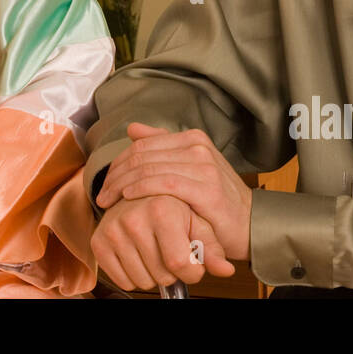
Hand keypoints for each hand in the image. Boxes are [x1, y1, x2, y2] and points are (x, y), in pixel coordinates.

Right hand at [91, 195, 232, 290]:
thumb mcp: (199, 224)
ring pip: (142, 281)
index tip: (194, 262)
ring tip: (155, 250)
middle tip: (172, 250)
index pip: (179, 262)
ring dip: (153, 274)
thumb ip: (213, 249)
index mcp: (162, 208)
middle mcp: (133, 217)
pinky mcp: (98, 241)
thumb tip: (226, 270)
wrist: (140, 194)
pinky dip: (133, 275)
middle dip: (173, 271)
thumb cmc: (175, 209)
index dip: (193, 270)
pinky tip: (138, 254)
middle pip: (162, 276)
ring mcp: (112, 229)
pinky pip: (122, 280)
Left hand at [97, 123, 253, 260]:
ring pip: (149, 167)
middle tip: (101, 194)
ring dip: (122, 184)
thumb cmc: (217, 202)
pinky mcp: (206, 188)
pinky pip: (164, 182)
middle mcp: (198, 146)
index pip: (142, 144)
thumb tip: (133, 128)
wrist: (252, 225)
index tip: (105, 181)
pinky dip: (141, 188)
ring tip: (107, 200)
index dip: (118, 162)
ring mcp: (203, 166)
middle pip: (142, 154)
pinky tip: (127, 198)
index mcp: (193, 138)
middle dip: (115, 174)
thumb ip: (163, 148)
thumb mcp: (190, 170)